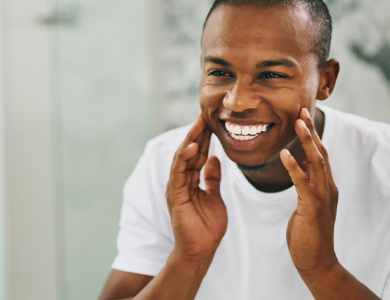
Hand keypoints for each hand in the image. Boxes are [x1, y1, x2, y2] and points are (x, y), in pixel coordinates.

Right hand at [165, 115, 226, 261]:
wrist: (201, 250)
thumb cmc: (207, 227)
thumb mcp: (215, 197)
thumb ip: (212, 178)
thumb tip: (214, 159)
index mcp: (190, 180)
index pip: (197, 153)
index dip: (204, 137)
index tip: (212, 120)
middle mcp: (181, 181)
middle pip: (189, 151)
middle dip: (197, 133)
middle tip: (205, 114)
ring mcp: (176, 187)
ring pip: (182, 158)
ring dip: (190, 140)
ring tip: (199, 124)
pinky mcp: (175, 195)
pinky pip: (179, 172)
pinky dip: (184, 158)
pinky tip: (192, 146)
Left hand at [280, 107, 339, 276]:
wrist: (316, 261)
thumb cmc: (308, 235)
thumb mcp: (307, 205)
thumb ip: (306, 186)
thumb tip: (299, 166)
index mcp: (326, 187)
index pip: (320, 155)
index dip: (312, 135)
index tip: (302, 117)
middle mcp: (328, 189)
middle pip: (321, 153)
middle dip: (311, 131)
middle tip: (301, 110)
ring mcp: (323, 198)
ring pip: (316, 163)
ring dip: (307, 142)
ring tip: (297, 123)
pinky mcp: (313, 209)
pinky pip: (303, 184)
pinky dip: (295, 167)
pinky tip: (285, 154)